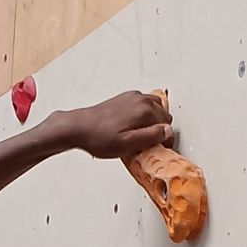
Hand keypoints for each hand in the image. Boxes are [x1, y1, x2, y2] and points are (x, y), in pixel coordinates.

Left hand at [54, 91, 171, 164]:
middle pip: (163, 116)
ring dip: (153, 121)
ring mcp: (132, 97)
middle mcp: (141, 100)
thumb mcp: (127, 144)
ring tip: (142, 136)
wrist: (78, 127)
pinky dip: (144, 115)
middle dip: (160, 130)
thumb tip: (168, 132)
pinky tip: (133, 127)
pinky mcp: (124, 98)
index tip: (159, 150)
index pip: (167, 127)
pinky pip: (143, 105)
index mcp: (145, 110)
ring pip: (155, 109)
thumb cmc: (98, 137)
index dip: (165, 142)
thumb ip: (150, 137)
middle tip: (148, 145)